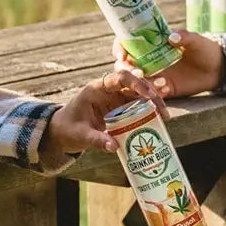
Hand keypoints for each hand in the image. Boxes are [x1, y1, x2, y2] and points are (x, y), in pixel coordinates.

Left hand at [42, 69, 167, 156]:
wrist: (62, 132)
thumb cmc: (67, 129)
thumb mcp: (80, 135)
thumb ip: (96, 140)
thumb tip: (114, 146)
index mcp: (97, 89)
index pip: (119, 78)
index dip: (136, 83)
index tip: (149, 94)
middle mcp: (109, 90)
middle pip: (134, 86)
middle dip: (151, 95)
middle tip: (162, 111)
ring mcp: (115, 99)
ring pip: (139, 96)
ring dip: (153, 104)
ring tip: (164, 117)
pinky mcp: (120, 109)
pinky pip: (137, 107)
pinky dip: (148, 113)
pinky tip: (158, 121)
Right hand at [113, 30, 224, 97]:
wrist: (218, 68)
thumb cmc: (204, 49)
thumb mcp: (195, 40)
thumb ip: (184, 37)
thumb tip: (171, 37)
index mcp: (152, 44)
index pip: (127, 43)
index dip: (120, 48)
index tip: (122, 54)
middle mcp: (149, 60)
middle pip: (126, 64)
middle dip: (125, 68)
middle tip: (135, 71)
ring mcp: (156, 76)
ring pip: (136, 81)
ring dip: (137, 82)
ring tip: (148, 82)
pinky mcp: (165, 89)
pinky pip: (152, 93)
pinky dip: (152, 93)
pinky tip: (160, 91)